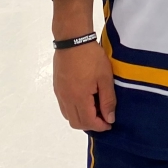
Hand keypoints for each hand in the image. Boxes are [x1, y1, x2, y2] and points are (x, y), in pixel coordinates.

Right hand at [50, 0, 114, 129]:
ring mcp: (60, 94)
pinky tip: (85, 101)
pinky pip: (64, 107)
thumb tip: (109, 119)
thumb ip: (107, 100)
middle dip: (91, 125)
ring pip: (69, 116)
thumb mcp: (105, 78)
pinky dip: (74, 110)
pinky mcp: (58, 87)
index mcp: (79, 98)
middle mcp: (66, 99)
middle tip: (104, 117)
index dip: (100, 126)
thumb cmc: (92, 58)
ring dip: (81, 118)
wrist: (72, 40)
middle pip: (76, 122)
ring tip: (95, 109)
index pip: (88, 122)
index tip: (110, 124)